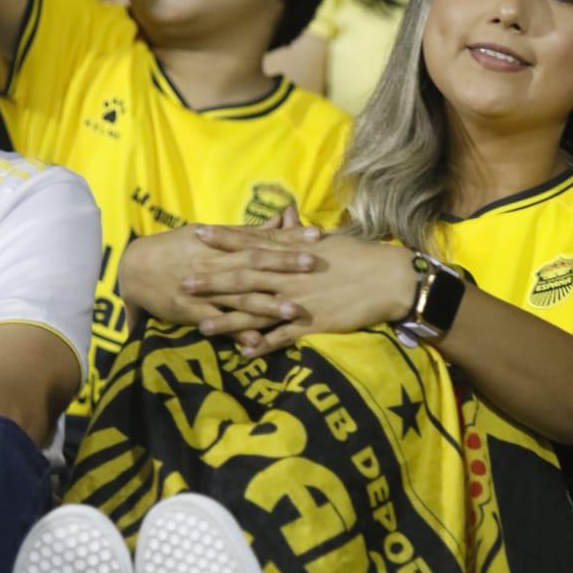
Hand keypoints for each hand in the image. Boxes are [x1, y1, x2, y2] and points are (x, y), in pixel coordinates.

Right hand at [120, 218, 321, 331]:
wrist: (135, 269)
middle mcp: (216, 263)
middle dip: (284, 265)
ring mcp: (205, 289)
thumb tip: (282, 220)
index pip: (260, 239)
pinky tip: (257, 344)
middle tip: (314, 265)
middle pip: (254, 263)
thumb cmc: (178, 249)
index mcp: (222, 243)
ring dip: (267, 304)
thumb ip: (248, 232)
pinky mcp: (194, 312)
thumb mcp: (211, 235)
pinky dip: (236, 333)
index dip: (288, 238)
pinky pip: (218, 323)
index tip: (317, 236)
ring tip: (293, 310)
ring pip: (240, 296)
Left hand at [194, 235, 414, 354]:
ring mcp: (299, 301)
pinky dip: (263, 345)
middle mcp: (289, 275)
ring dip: (228, 319)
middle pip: (243, 278)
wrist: (389, 279)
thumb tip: (287, 219)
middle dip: (212, 281)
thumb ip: (301, 236)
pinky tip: (243, 353)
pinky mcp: (312, 324)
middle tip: (183, 283)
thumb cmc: (363, 255)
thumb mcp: (329, 240)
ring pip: (255, 311)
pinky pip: (282, 337)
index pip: (252, 243)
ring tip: (201, 326)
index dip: (224, 239)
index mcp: (292, 252)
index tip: (197, 235)